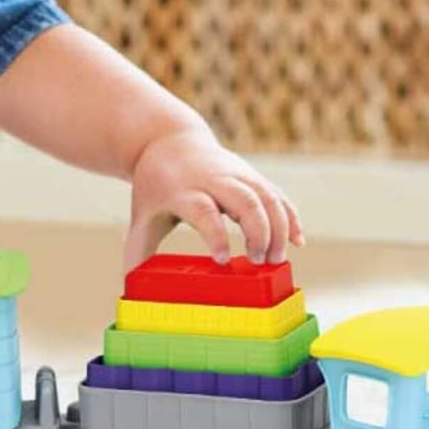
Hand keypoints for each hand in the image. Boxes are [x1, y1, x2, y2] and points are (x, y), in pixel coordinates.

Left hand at [126, 127, 304, 269]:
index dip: (216, 234)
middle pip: (245, 200)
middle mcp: (213, 179)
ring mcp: (236, 174)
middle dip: (258, 232)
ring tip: (276, 259)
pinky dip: (290, 217)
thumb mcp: (142, 212)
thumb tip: (130, 287)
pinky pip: (276, 194)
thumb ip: (139, 248)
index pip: (204, 210)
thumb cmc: (156, 184)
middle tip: (259, 262)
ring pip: (267, 196)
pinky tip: (299, 241)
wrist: (169, 140)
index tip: (224, 260)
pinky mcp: (251, 175)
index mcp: (184, 190)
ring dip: (279, 228)